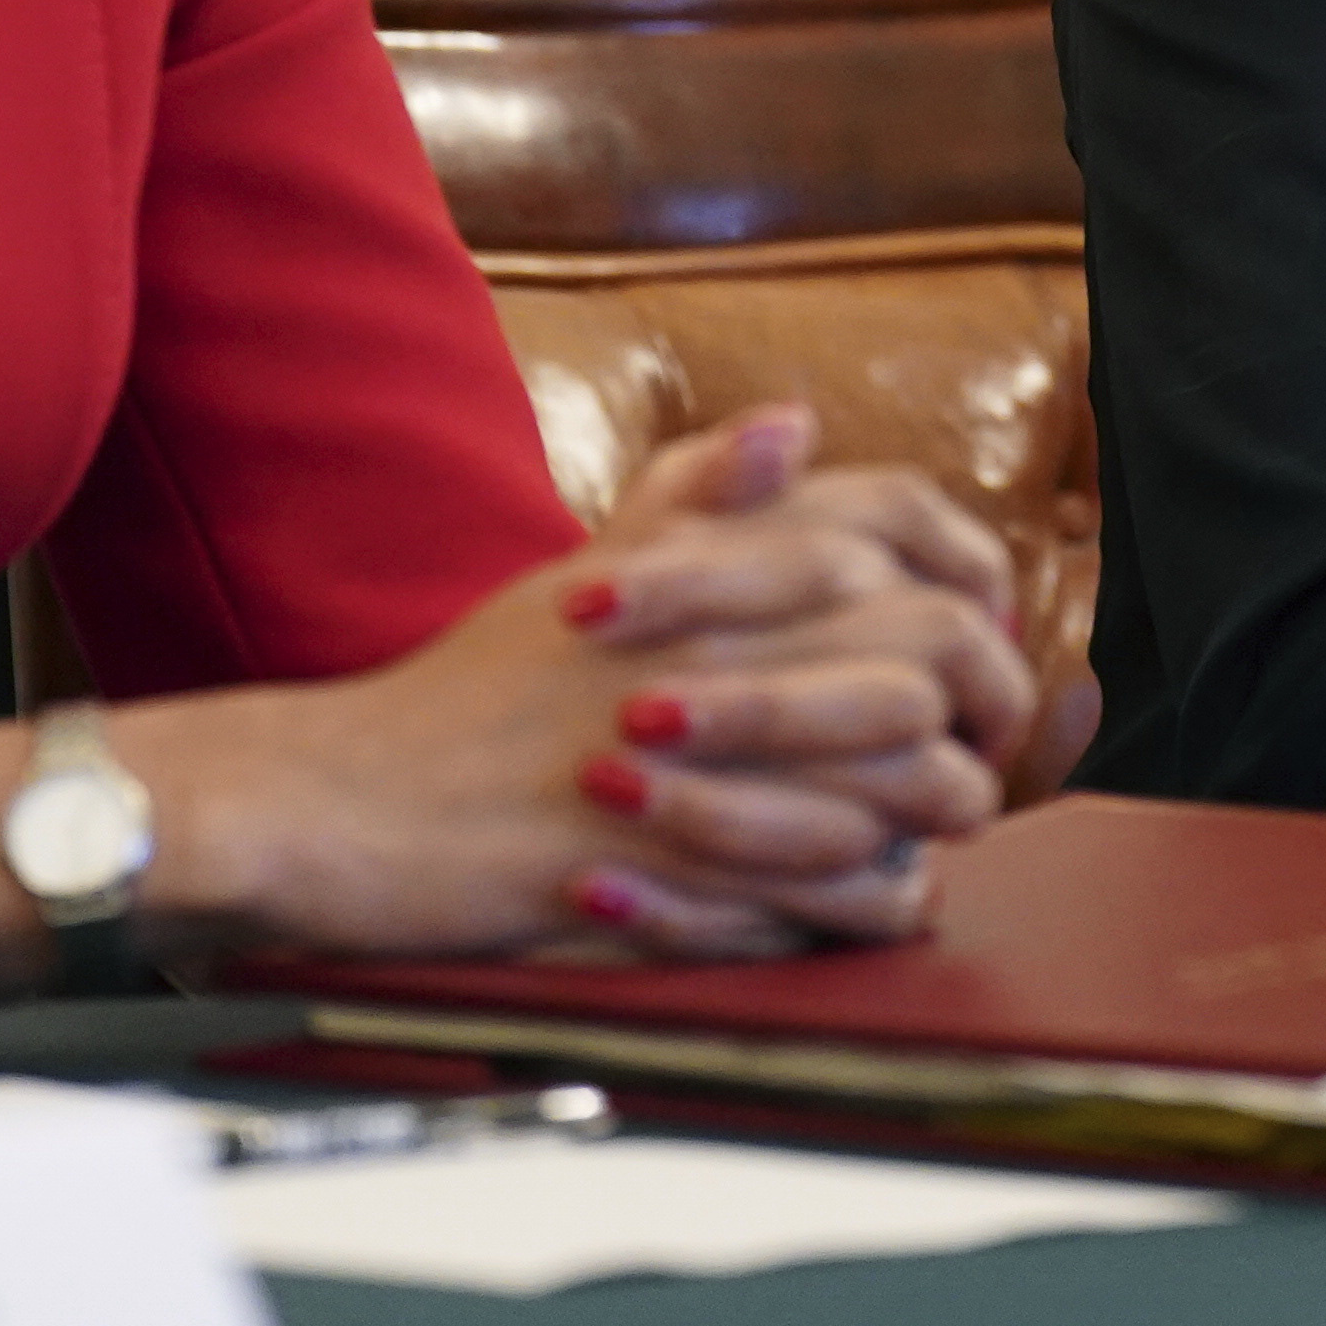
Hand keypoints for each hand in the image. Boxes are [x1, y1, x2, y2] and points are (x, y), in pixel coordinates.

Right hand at [0, 411, 1028, 1005]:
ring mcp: (703, 745)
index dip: (972, 583)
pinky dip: (866, 900)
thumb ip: (696, 500)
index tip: (979, 640)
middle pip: (938, 650)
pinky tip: (856, 904)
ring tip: (914, 841)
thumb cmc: (466, 698)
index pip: (907, 527)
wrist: (342, 804)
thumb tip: (795, 421)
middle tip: (974, 762)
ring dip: (927, 816)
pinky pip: (837, 886)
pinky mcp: (680, 856)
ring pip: (908, 778)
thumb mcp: (584, 572)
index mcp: (706, 553)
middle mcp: (719, 629)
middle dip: (983, 714)